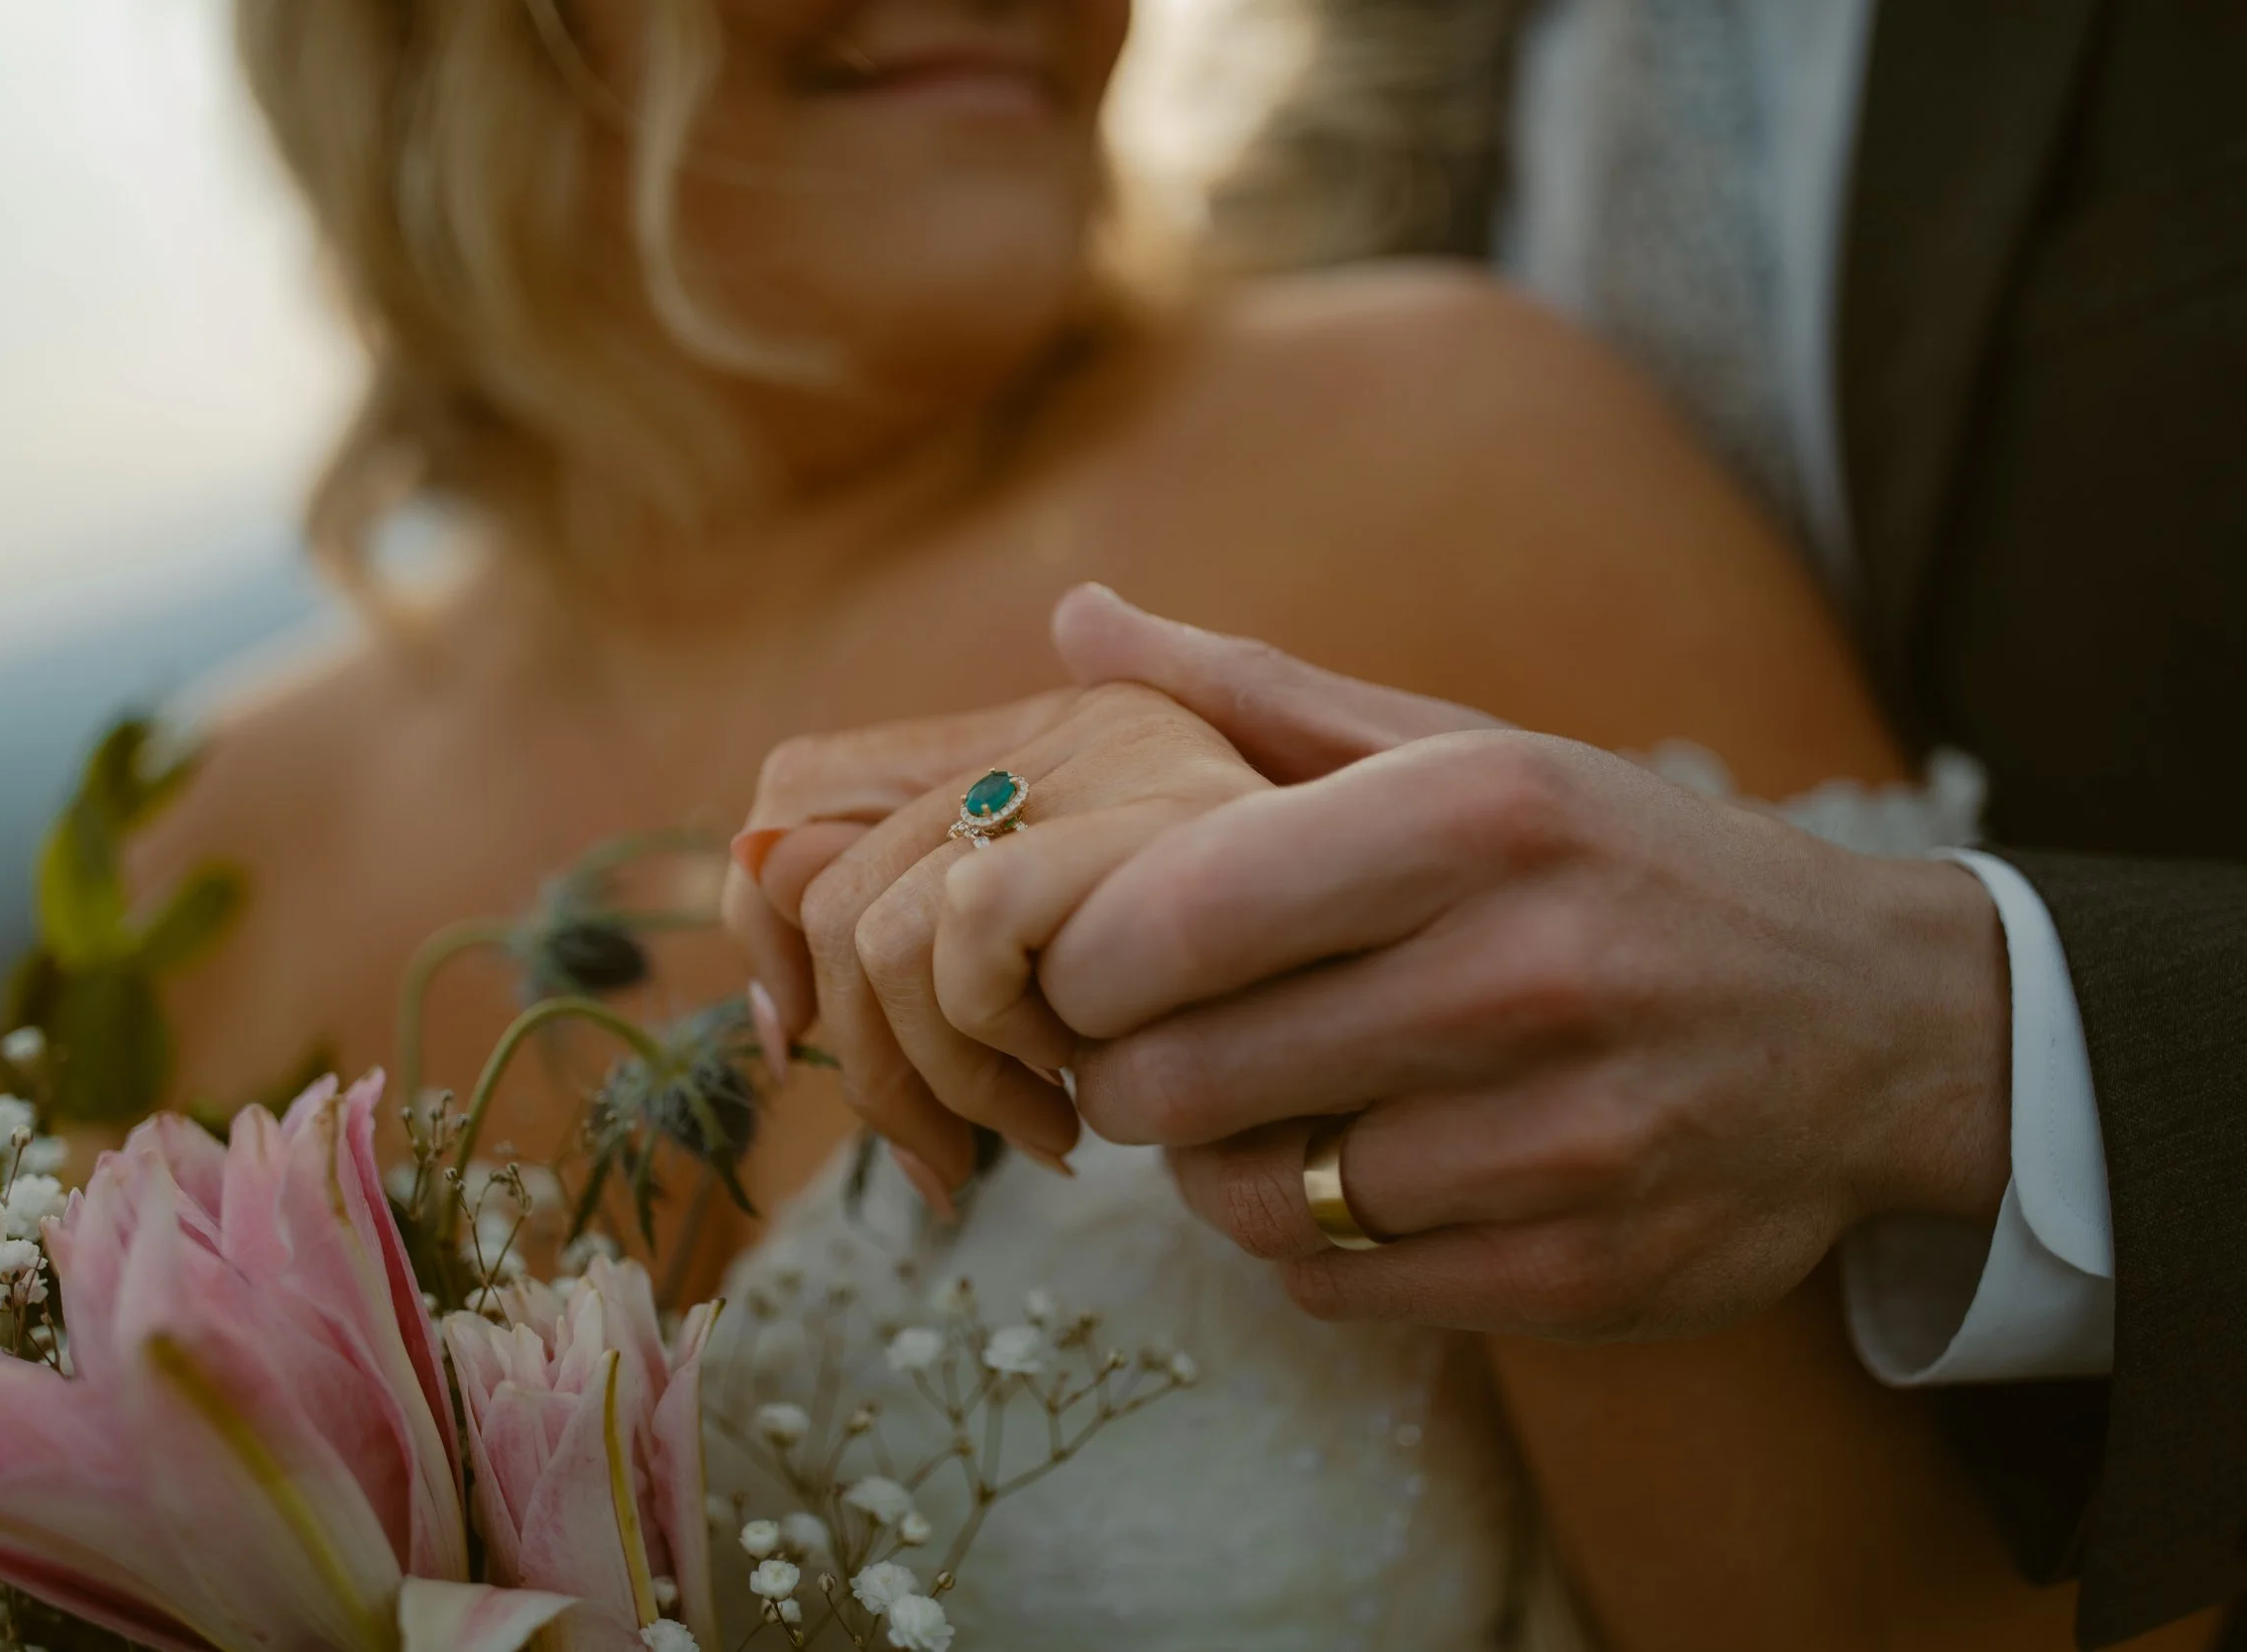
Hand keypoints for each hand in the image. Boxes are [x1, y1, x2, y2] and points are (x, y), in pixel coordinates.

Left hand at [724, 681, 1266, 1206]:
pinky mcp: (1171, 813)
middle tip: (945, 1156)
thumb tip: (765, 941)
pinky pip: (972, 925)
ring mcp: (1126, 755)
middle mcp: (1083, 724)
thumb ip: (940, 936)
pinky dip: (997, 1034)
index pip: (802, 787)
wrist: (1483, 1016)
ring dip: (944, 1081)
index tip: (805, 1045)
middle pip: (819, 885)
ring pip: (880, 930)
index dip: (763, 929)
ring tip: (1043, 1133)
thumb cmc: (1270, 1018)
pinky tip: (1081, 1087)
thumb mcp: (1094, 978)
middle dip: (864, 1063)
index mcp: (1053, 741)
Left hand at [1036, 589, 2013, 1338]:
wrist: (1875, 1022)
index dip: (1085, 961)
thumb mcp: (1468, 751)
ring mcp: (1571, 1141)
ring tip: (1255, 1113)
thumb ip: (1258, 696)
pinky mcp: (1589, 1273)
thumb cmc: (1617, 868)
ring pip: (1256, 1201)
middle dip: (1124, 1077)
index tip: (1080, 966)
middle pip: (1192, 1078)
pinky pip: (1336, 1287)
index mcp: (1487, 813)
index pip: (1187, 912)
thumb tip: (1077, 619)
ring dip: (1214, 1168)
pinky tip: (1351, 1178)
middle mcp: (1533, 974)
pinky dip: (1307, 1243)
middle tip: (1140, 1055)